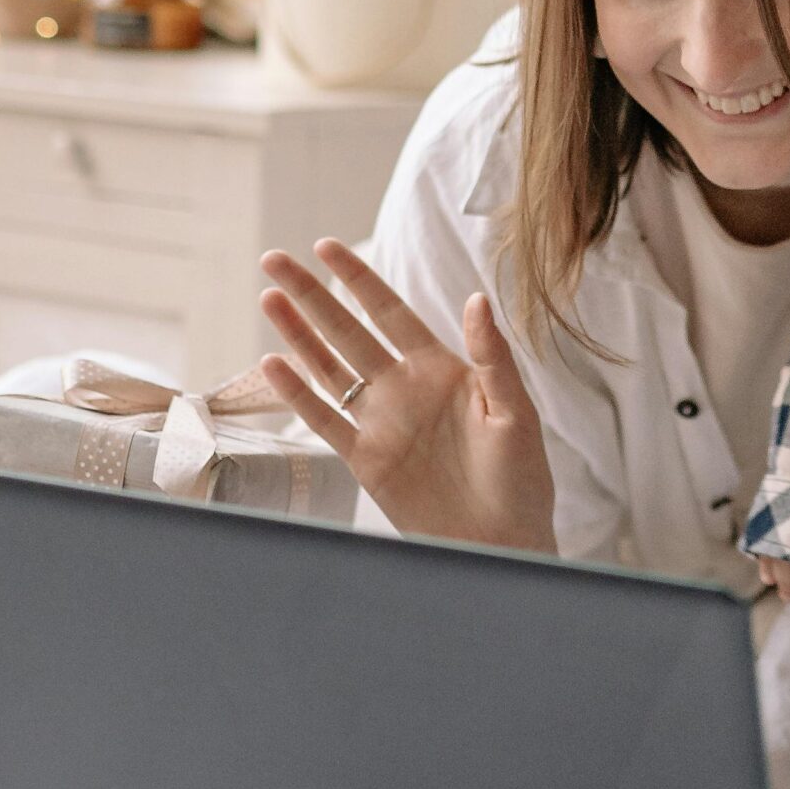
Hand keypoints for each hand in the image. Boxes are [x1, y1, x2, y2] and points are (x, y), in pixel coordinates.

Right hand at [259, 240, 556, 553]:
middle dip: (311, 295)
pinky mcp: (366, 461)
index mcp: (441, 369)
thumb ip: (492, 357)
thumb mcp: (515, 412)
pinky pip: (326, 421)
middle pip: (347, 331)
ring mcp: (382, 423)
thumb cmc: (521, 479)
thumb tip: (477, 299)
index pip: (390, 312)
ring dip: (298, 335)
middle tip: (274, 260)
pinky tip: (273, 364)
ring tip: (268, 298)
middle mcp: (404, 389)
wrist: (503, 541)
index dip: (357, 279)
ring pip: (329, 370)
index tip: (325, 247)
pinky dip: (298, 395)